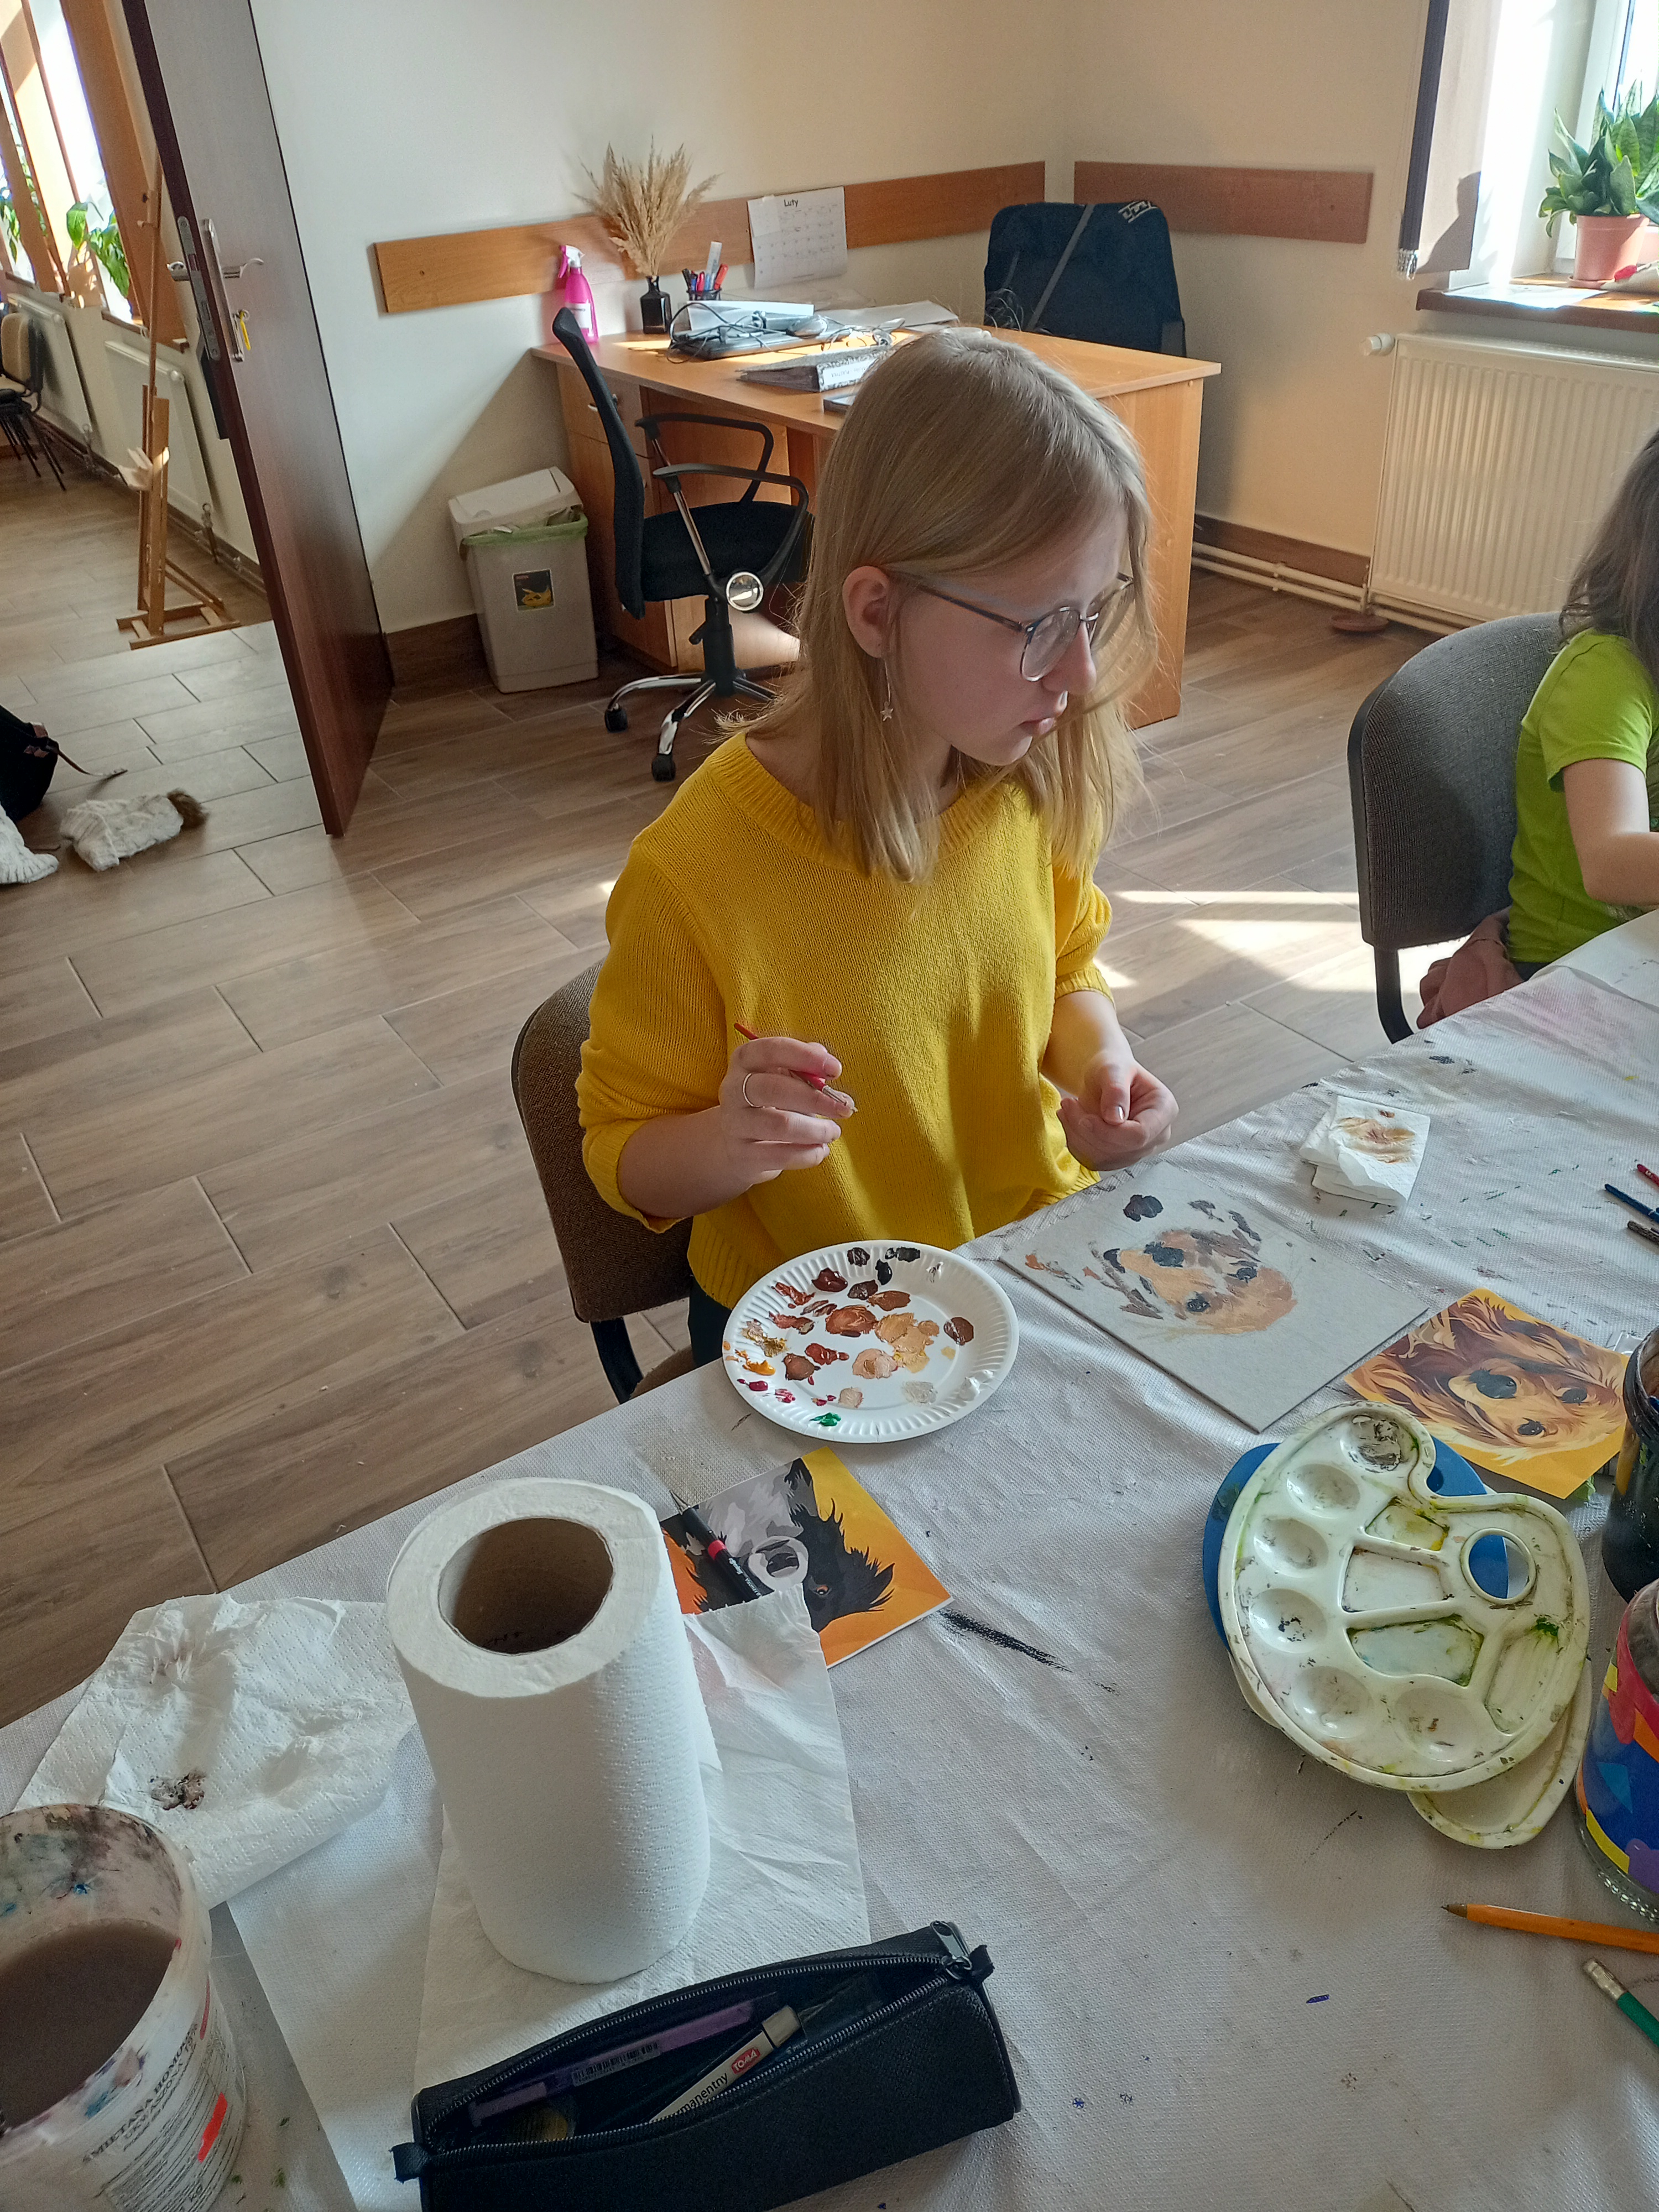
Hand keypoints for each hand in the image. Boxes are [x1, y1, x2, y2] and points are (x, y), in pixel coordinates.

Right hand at [717, 1034, 854, 1189]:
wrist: (736, 1144)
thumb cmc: (770, 1102)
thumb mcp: (784, 1077)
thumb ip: (806, 1068)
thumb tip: (829, 1068)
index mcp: (745, 1060)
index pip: (772, 1050)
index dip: (806, 1057)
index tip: (836, 1070)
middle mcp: (733, 1089)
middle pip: (773, 1088)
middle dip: (815, 1099)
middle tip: (844, 1108)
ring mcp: (735, 1124)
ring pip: (779, 1125)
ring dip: (816, 1130)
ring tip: (833, 1132)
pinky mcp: (741, 1155)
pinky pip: (780, 1156)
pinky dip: (808, 1154)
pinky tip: (820, 1150)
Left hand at [1058, 1047, 1175, 1168]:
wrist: (1104, 1077)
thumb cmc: (1112, 1068)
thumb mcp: (1112, 1069)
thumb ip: (1116, 1090)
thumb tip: (1115, 1119)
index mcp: (1164, 1109)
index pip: (1140, 1134)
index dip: (1109, 1132)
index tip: (1084, 1118)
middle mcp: (1157, 1134)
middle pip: (1122, 1149)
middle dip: (1088, 1132)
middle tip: (1067, 1105)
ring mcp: (1139, 1148)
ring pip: (1105, 1159)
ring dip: (1078, 1138)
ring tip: (1066, 1110)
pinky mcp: (1120, 1156)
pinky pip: (1095, 1161)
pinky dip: (1076, 1144)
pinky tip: (1070, 1123)